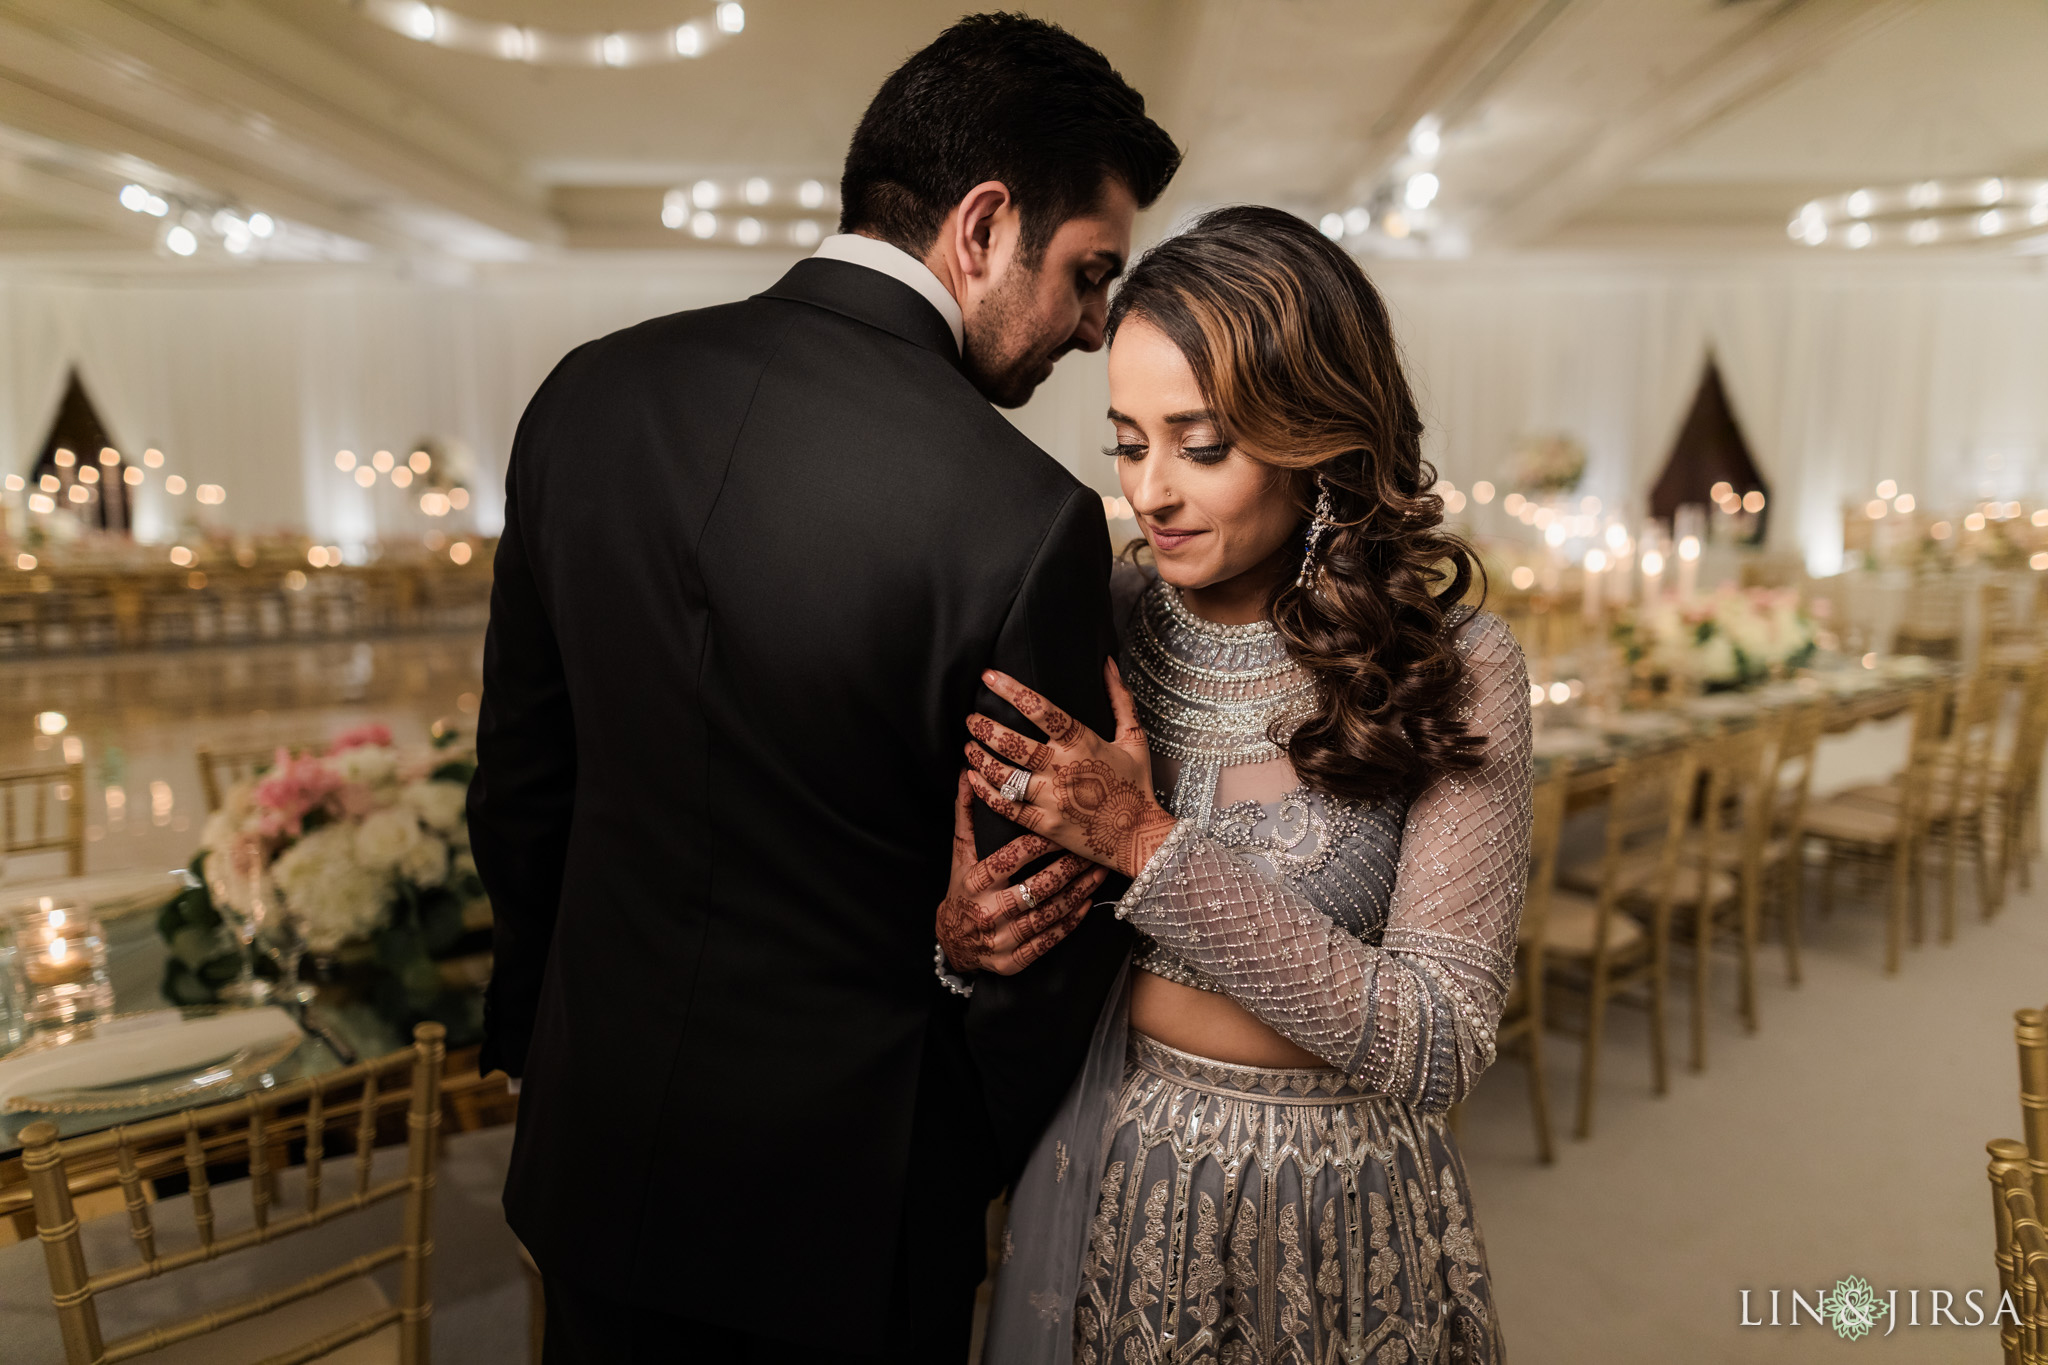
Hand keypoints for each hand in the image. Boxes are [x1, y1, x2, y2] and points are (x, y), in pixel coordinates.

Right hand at [936, 772, 1105, 974]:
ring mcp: (1000, 940)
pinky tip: (1087, 903)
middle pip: (1035, 888)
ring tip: (1097, 872)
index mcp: (973, 882)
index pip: (1010, 859)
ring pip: (1047, 914)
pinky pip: (1048, 941)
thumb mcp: (960, 853)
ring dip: (1077, 893)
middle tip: (1091, 850)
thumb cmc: (962, 889)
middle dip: (1067, 868)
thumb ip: (967, 814)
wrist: (953, 943)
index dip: (1038, 844)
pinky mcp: (1013, 961)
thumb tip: (968, 774)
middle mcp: (986, 912)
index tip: (1062, 829)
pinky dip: (1070, 922)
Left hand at [964, 658, 1176, 878]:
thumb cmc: (1136, 785)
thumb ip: (1120, 698)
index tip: (989, 676)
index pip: (1041, 710)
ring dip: (980, 757)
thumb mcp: (1134, 738)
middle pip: (1012, 743)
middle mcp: (1063, 769)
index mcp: (1083, 743)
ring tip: (970, 745)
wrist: (1139, 836)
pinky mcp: (1045, 825)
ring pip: (1003, 775)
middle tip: (972, 718)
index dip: (1011, 690)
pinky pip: (1006, 807)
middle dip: (985, 727)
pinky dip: (984, 791)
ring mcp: (1051, 799)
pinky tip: (973, 777)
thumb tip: (1107, 663)